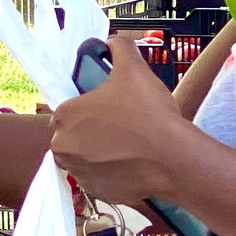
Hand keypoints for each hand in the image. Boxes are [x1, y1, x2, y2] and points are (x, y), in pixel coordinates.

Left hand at [47, 35, 200, 208]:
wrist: (173, 158)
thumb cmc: (148, 112)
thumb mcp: (134, 69)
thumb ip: (120, 47)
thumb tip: (115, 42)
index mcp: (64, 116)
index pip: (69, 107)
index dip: (90, 105)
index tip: (111, 106)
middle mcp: (62, 148)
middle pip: (74, 133)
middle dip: (93, 129)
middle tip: (122, 124)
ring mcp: (79, 174)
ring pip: (86, 157)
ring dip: (100, 151)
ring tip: (130, 144)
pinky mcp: (97, 193)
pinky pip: (100, 178)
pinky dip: (113, 172)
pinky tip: (133, 162)